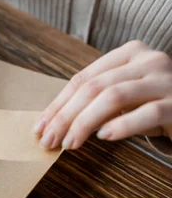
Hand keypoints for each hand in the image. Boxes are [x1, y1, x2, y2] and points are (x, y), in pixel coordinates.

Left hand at [34, 41, 171, 149]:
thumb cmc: (158, 104)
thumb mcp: (126, 97)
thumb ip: (95, 100)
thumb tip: (52, 123)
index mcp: (129, 54)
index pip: (82, 79)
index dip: (57, 105)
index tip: (39, 127)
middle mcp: (147, 60)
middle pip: (93, 88)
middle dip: (65, 116)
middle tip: (48, 141)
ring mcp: (166, 79)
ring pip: (113, 97)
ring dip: (84, 122)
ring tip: (69, 143)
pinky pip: (147, 112)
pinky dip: (122, 125)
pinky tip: (104, 136)